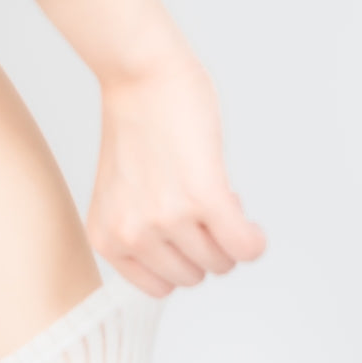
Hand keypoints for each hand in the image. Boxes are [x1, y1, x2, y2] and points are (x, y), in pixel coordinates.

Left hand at [87, 55, 266, 295]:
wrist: (140, 76)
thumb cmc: (136, 126)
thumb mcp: (122, 194)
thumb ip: (142, 232)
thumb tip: (199, 259)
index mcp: (106, 239)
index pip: (162, 286)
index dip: (182, 257)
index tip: (182, 228)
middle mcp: (131, 235)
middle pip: (195, 276)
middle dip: (207, 244)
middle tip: (200, 203)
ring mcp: (165, 219)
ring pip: (221, 262)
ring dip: (229, 235)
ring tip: (213, 193)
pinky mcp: (201, 198)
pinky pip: (245, 246)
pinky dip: (255, 239)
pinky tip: (248, 217)